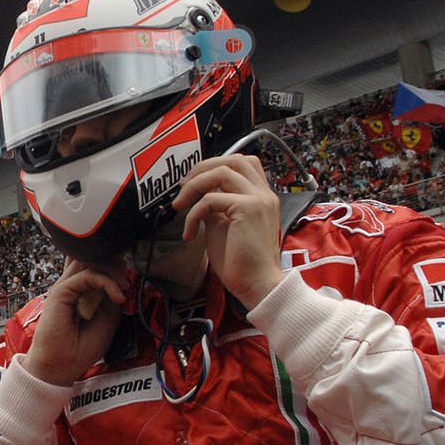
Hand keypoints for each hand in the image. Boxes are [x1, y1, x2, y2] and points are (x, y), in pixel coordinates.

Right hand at [25, 258, 127, 385]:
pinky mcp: (61, 291)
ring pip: (89, 262)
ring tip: (125, 286)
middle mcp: (71, 286)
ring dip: (112, 271)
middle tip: (128, 278)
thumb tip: (121, 280)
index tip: (129, 280)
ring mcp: (65, 287)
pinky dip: (107, 282)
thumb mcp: (108, 319)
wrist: (62, 365)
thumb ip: (111, 298)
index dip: (114, 266)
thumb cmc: (80, 348)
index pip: (93, 265)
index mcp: (79, 291)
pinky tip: (118, 296)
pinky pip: (88, 276)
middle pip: (91, 258)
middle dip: (115, 264)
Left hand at [171, 154, 283, 307]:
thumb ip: (217, 207)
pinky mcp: (248, 209)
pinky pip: (210, 199)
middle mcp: (264, 194)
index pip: (242, 164)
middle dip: (202, 168)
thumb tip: (199, 196)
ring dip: (194, 185)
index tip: (193, 185)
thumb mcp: (225, 226)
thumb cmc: (242, 263)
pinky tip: (190, 233)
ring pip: (222, 171)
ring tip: (180, 205)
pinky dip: (193, 214)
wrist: (257, 285)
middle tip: (183, 189)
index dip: (214, 167)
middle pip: (233, 159)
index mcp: (261, 197)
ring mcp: (258, 199)